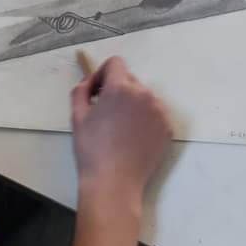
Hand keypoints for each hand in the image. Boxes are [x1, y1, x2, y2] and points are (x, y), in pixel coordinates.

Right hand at [70, 56, 172, 211]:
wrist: (114, 182)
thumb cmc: (92, 149)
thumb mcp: (77, 115)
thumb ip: (82, 89)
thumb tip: (91, 81)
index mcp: (121, 88)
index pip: (115, 63)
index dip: (103, 74)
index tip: (96, 93)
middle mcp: (145, 94)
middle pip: (130, 79)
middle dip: (117, 89)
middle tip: (105, 113)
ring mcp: (160, 111)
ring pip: (143, 97)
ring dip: (132, 104)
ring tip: (120, 128)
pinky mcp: (168, 128)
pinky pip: (154, 113)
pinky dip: (144, 119)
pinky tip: (133, 137)